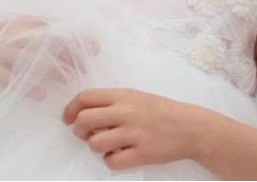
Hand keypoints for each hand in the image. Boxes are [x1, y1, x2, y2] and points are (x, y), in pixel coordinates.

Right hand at [0, 17, 95, 99]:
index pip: (54, 27)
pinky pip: (9, 78)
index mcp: (19, 21)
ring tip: (69, 78)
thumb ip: (36, 34)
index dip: (76, 36)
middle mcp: (10, 33)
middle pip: (46, 41)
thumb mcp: (13, 33)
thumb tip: (69, 43)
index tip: (95, 47)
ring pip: (31, 58)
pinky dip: (26, 85)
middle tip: (86, 66)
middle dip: (70, 52)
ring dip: (53, 68)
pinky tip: (41, 94)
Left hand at [63, 88, 196, 170]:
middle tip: (83, 134)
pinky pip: (113, 162)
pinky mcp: (142, 155)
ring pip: (95, 143)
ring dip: (94, 146)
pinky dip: (110, 161)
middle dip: (78, 129)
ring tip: (105, 144)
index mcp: (122, 95)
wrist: (189, 127)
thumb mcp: (134, 96)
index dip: (70, 108)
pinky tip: (118, 155)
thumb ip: (111, 101)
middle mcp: (125, 112)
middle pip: (85, 120)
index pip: (86, 97)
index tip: (67, 118)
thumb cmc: (158, 110)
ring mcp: (134, 134)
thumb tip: (83, 111)